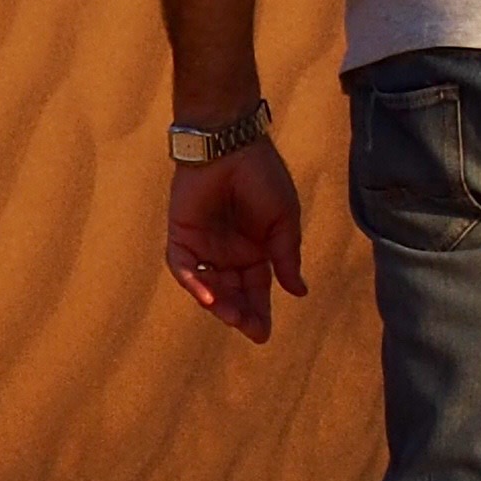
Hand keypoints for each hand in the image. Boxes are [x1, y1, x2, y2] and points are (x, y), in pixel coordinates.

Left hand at [166, 134, 307, 342]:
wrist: (231, 146)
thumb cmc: (263, 178)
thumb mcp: (283, 220)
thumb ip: (286, 256)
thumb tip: (299, 292)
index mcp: (255, 251)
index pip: (257, 289)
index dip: (260, 311)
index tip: (263, 334)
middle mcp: (228, 254)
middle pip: (233, 293)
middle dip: (241, 313)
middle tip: (251, 329)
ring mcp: (204, 247)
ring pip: (208, 286)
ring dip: (219, 304)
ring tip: (232, 317)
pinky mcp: (182, 236)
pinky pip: (184, 267)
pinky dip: (194, 284)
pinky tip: (209, 297)